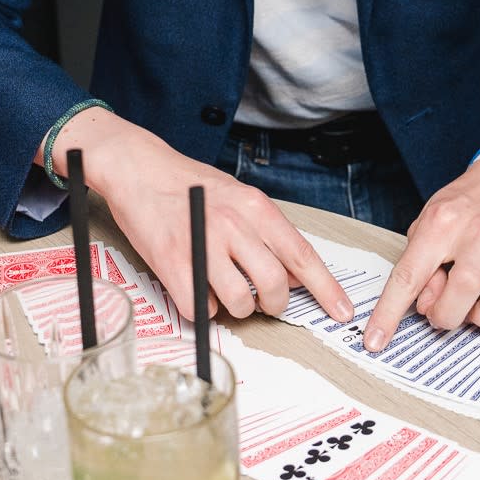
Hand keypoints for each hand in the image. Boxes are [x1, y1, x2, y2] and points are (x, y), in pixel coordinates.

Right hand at [71, 116, 353, 324]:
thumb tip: (295, 271)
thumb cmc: (188, 184)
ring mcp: (201, 244)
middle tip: (263, 302)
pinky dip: (201, 307)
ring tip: (224, 291)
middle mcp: (232, 224)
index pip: (301, 255)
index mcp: (255, 206)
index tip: (341, 311)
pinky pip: (199, 307)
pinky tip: (196, 288)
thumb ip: (266, 231)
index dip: (326, 289)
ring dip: (236, 308)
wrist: (138, 167)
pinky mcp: (171, 263)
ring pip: (238, 302)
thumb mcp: (238, 196)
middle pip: (273, 285)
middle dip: (273, 304)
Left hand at [361, 138, 479, 352]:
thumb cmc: (465, 205)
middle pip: (463, 291)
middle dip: (447, 317)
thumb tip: (425, 307)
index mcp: (441, 223)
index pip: (409, 275)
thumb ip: (420, 264)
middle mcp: (479, 231)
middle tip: (444, 315)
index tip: (375, 340)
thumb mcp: (428, 222)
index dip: (389, 313)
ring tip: (476, 309)